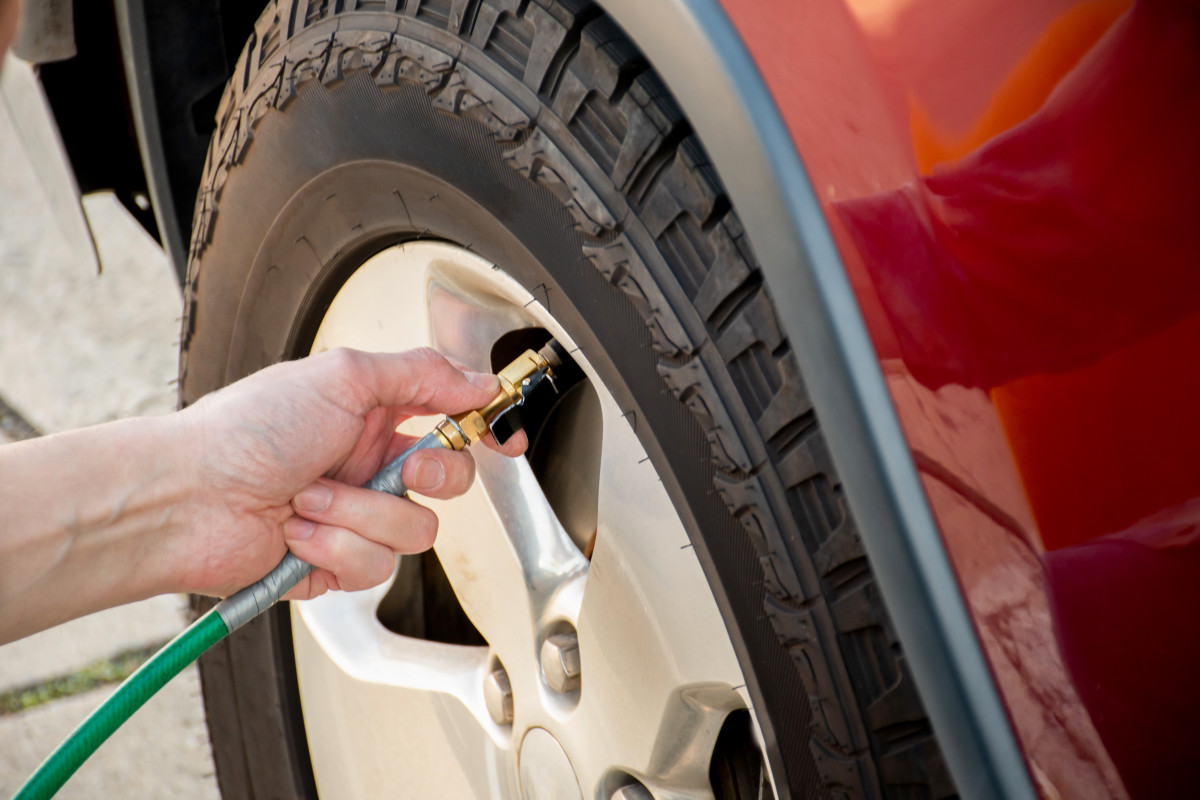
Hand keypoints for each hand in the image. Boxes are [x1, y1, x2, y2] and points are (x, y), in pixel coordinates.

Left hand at [173, 347, 524, 599]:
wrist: (186, 498)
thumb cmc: (245, 431)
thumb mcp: (341, 376)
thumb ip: (421, 373)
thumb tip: (477, 380)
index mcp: (372, 413)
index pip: (448, 418)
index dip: (482, 428)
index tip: (503, 435)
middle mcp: (368, 465)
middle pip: (448, 482)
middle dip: (429, 478)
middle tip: (399, 470)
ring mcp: (355, 517)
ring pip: (415, 531)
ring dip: (360, 515)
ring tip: (310, 500)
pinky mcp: (337, 563)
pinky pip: (375, 566)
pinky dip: (335, 547)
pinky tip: (299, 532)